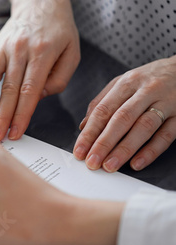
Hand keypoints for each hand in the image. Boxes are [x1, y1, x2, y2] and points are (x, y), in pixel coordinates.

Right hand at [0, 0, 79, 140]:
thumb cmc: (59, 30)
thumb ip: (58, 79)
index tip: (16, 132)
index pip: (29, 90)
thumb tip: (37, 98)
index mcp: (42, 51)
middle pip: (8, 88)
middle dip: (2, 116)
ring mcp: (2, 47)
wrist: (40, 3)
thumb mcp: (72, 53)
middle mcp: (19, 49)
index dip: (21, 114)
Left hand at [74, 56, 175, 171]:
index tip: (79, 151)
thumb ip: (102, 102)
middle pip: (121, 119)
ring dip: (125, 149)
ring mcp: (166, 102)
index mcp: (127, 83)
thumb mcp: (123, 83)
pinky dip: (151, 151)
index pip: (103, 110)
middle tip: (92, 162)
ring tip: (110, 165)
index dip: (89, 133)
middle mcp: (146, 91)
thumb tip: (83, 127)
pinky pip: (166, 135)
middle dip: (103, 143)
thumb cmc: (150, 79)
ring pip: (143, 127)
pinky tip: (137, 163)